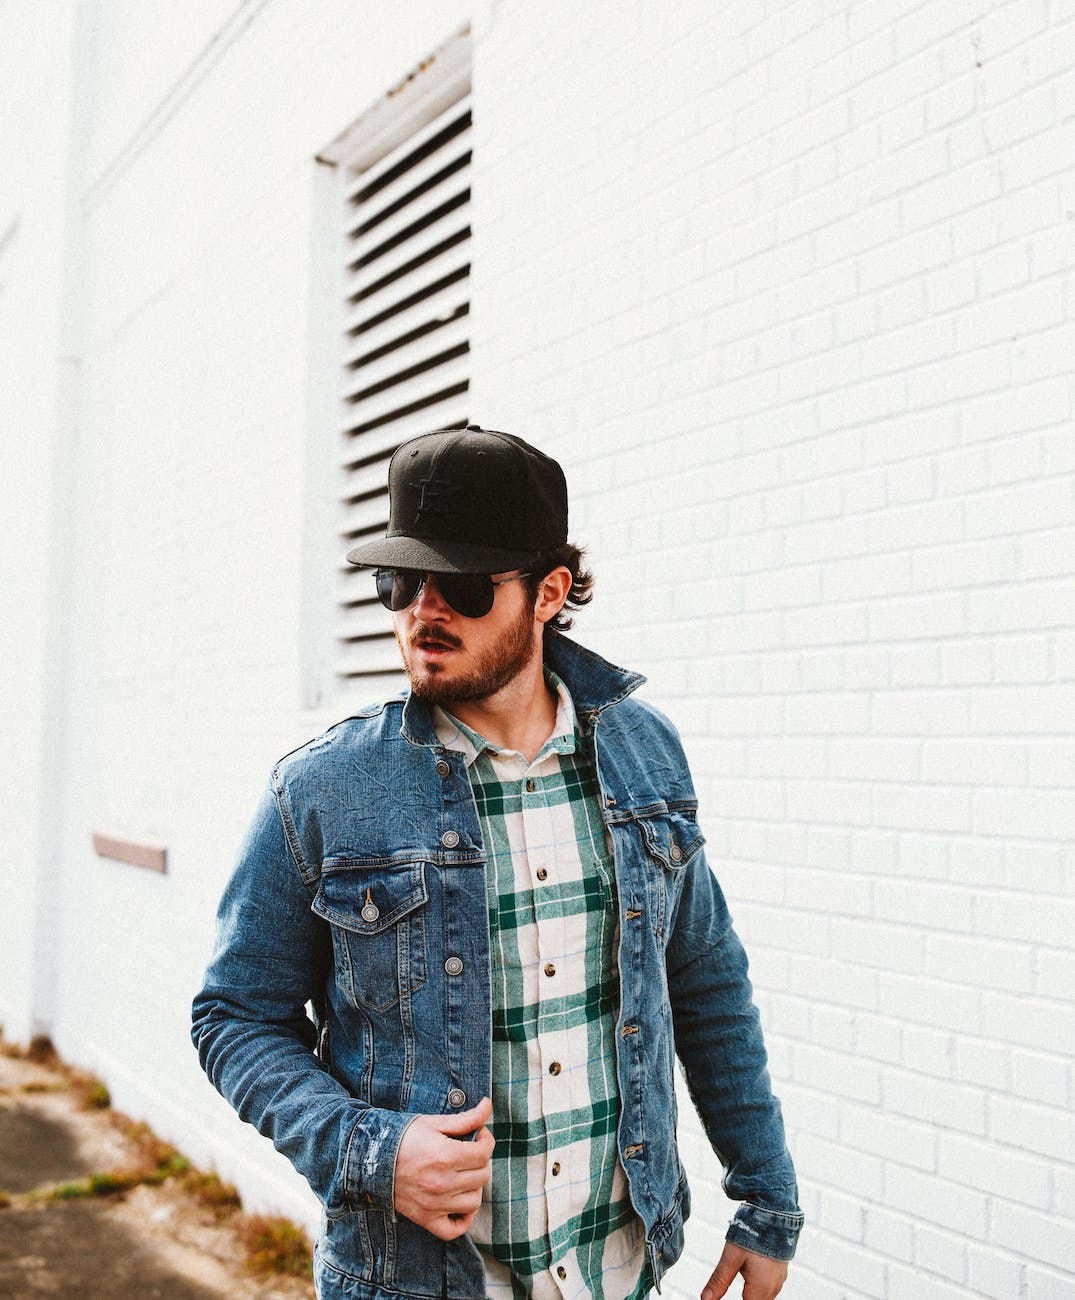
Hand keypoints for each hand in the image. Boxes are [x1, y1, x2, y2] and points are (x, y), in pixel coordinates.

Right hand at [393, 1096, 494, 1239]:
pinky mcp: (426, 1219)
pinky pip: (455, 1230)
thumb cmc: (404, 1137)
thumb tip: (488, 1104)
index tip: (479, 1135)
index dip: (486, 1141)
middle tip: (470, 1153)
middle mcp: (443, 1183)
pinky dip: (464, 1220)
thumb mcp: (434, 1123)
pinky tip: (461, 1203)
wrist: (371, 1159)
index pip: (484, 1153)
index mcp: (446, 1156)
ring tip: (464, 1175)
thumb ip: (466, 1118)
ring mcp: (434, 1204)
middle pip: (482, 1176)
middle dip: (481, 1161)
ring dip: (474, 1187)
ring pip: (474, 1202)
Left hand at [702, 1241, 787, 1299]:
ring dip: (750, 1295)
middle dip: (742, 1299)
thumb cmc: (753, 1233)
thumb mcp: (731, 1256)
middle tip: (726, 1285)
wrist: (775, 1212)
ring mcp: (779, 1280)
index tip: (720, 1297)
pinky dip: (757, 1288)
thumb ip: (719, 1280)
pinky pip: (768, 1288)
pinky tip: (749, 1274)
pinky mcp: (780, 1272)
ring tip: (740, 1279)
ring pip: (763, 1298)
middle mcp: (773, 1288)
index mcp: (761, 1289)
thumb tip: (705, 1299)